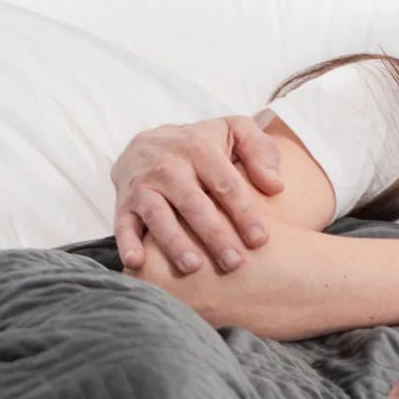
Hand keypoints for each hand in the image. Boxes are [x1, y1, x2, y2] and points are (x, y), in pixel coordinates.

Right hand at [112, 116, 283, 274]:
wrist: (148, 143)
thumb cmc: (204, 145)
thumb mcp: (235, 132)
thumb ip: (261, 152)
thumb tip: (275, 187)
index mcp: (200, 147)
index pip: (225, 183)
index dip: (243, 212)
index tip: (260, 240)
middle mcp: (168, 165)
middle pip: (193, 203)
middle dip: (214, 234)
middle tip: (234, 262)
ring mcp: (143, 185)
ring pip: (158, 215)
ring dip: (174, 242)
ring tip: (194, 267)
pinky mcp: (123, 204)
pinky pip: (122, 224)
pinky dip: (127, 243)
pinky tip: (138, 262)